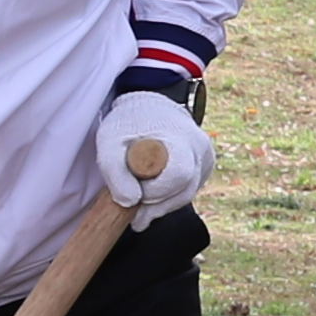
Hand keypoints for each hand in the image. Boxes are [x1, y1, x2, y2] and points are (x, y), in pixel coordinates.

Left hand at [97, 99, 211, 224]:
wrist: (149, 107)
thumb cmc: (128, 122)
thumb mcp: (109, 140)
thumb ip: (115, 171)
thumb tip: (130, 202)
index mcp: (182, 138)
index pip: (178, 175)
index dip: (155, 190)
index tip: (133, 188)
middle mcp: (201, 148)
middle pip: (183, 191)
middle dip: (155, 203)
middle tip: (131, 207)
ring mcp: (205, 159)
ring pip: (185, 195)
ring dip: (160, 205)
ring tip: (137, 208)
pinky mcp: (204, 168)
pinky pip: (186, 191)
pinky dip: (167, 198)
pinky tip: (149, 197)